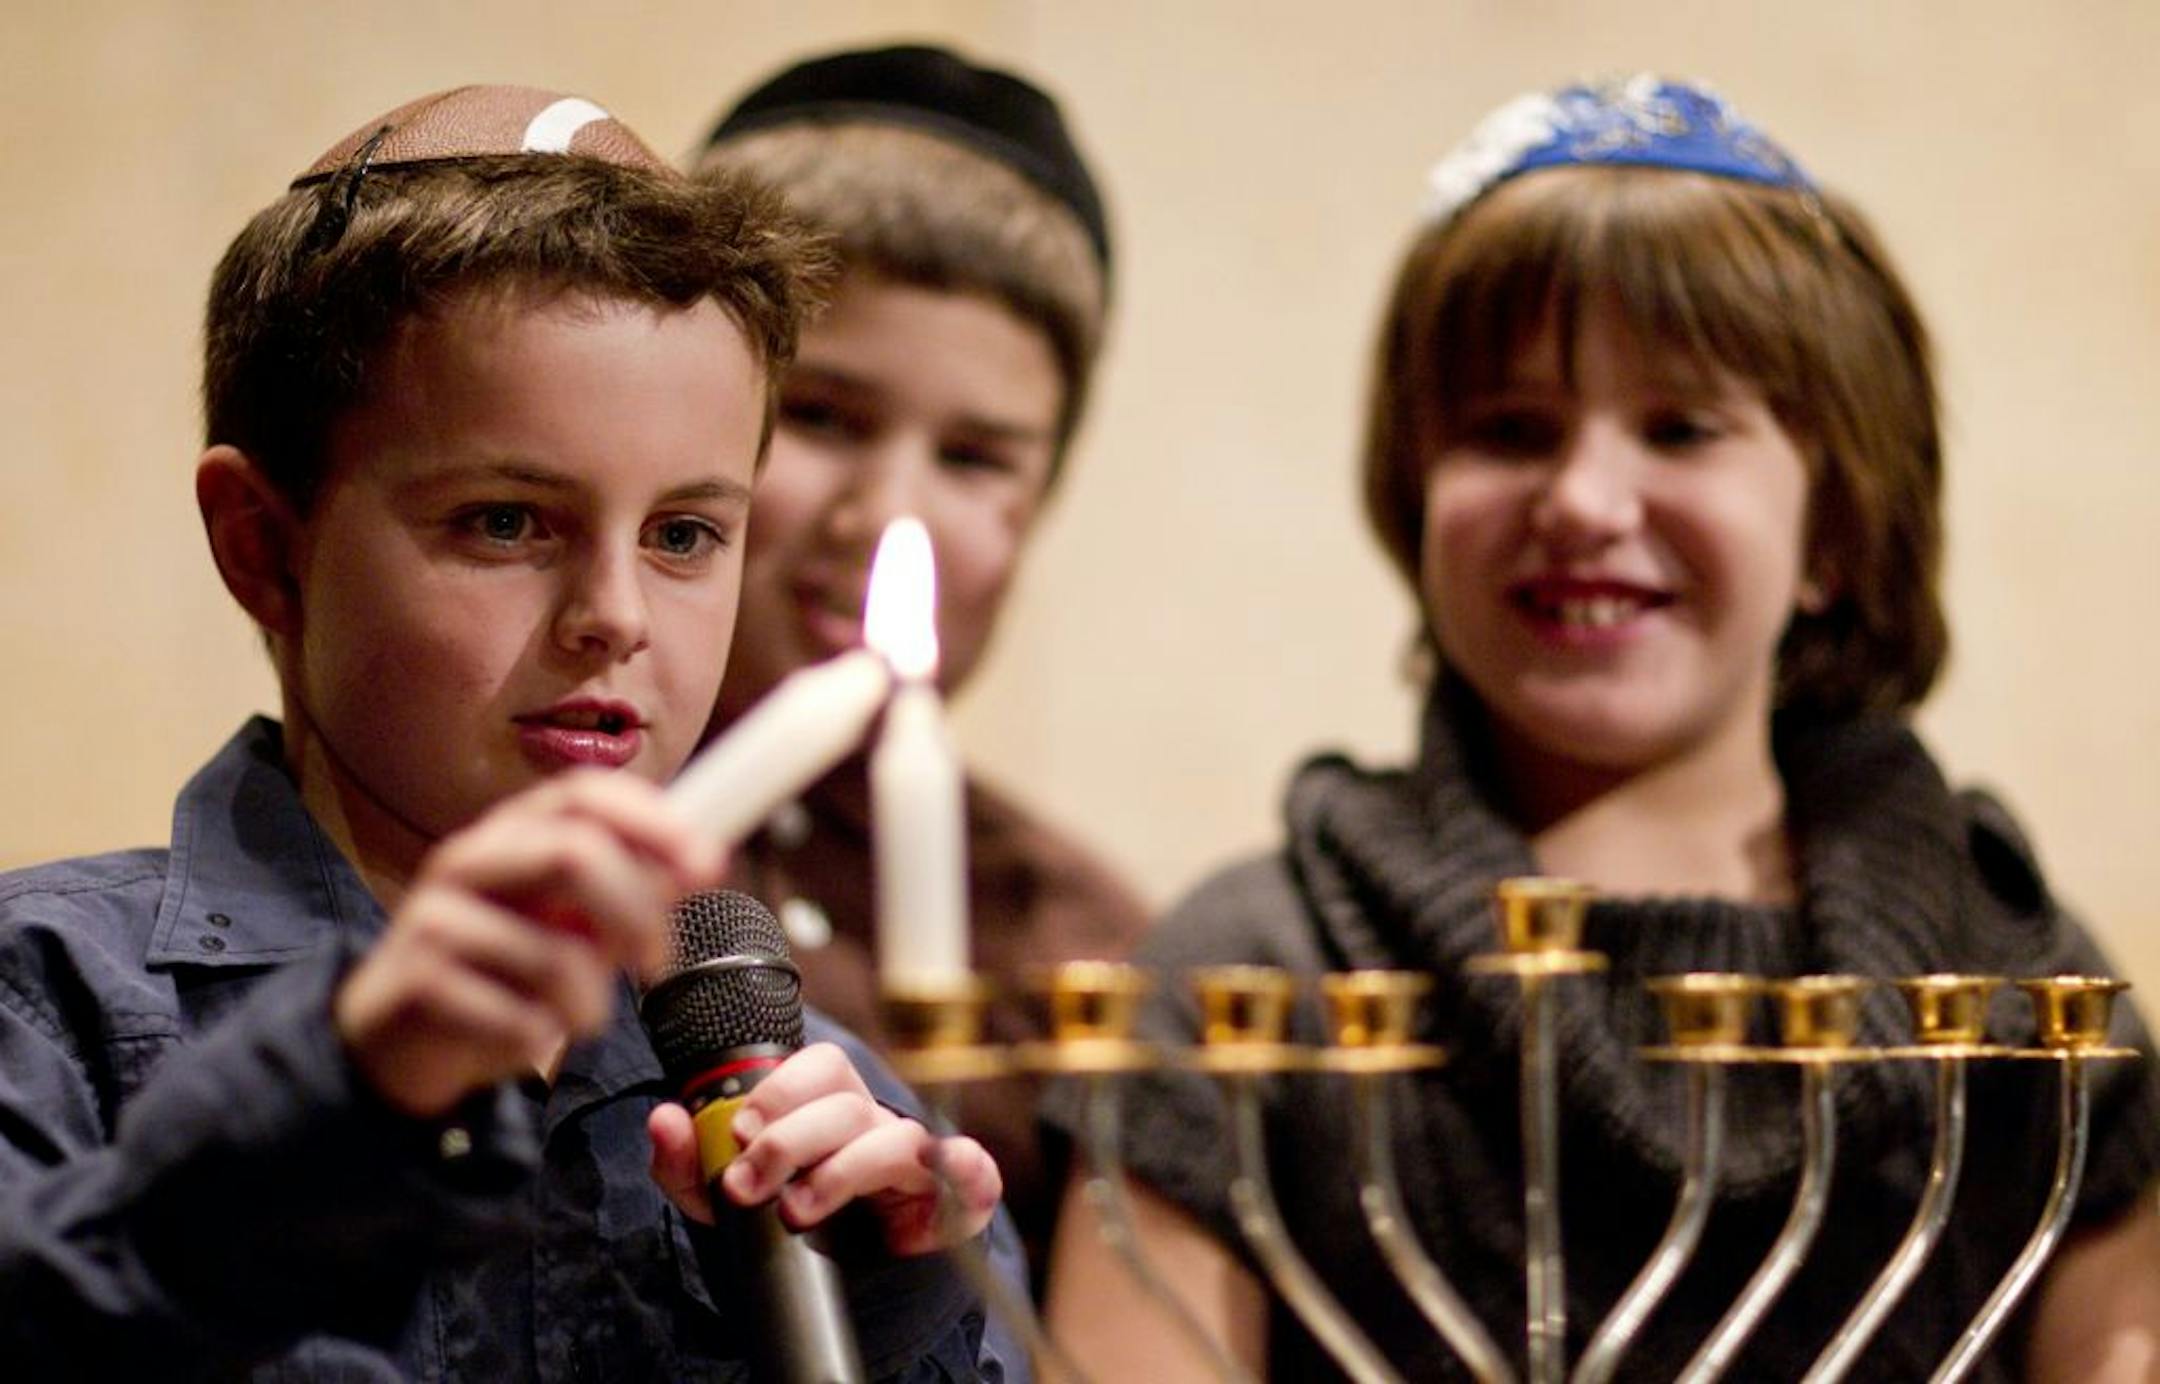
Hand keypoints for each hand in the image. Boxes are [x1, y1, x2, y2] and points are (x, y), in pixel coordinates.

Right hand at [335, 770, 723, 1117]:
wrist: (400, 1042)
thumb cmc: (500, 972)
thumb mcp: (572, 925)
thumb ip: (631, 892)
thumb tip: (701, 861)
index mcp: (513, 833)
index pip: (585, 794)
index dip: (652, 820)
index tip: (707, 863)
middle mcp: (468, 860)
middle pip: (573, 853)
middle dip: (636, 914)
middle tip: (657, 963)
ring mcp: (432, 917)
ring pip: (551, 953)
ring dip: (590, 1002)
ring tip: (579, 1018)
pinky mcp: (413, 981)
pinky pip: (513, 1017)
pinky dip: (539, 1040)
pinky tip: (524, 1041)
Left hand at [647, 1042, 1000, 1255]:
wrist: (862, 1278)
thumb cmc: (800, 1215)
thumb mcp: (730, 1196)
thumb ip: (691, 1161)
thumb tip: (663, 1119)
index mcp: (832, 1107)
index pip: (820, 1066)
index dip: (782, 1090)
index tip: (741, 1132)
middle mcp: (877, 1122)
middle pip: (847, 1102)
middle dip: (791, 1140)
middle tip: (749, 1183)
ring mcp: (919, 1156)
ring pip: (891, 1137)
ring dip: (838, 1172)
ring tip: (795, 1213)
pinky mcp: (959, 1190)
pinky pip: (967, 1167)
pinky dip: (954, 1168)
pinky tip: (924, 1191)